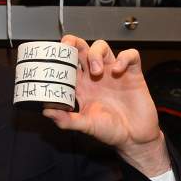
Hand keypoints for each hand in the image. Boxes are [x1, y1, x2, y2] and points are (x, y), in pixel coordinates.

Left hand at [41, 35, 170, 175]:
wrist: (134, 138)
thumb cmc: (110, 131)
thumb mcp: (85, 126)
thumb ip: (66, 120)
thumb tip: (46, 111)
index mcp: (82, 85)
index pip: (67, 64)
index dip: (59, 57)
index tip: (53, 57)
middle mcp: (95, 76)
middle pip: (81, 48)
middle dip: (73, 43)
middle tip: (68, 47)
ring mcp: (113, 72)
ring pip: (102, 47)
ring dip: (96, 53)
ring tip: (97, 71)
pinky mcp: (133, 73)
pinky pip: (130, 55)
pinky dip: (123, 58)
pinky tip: (118, 70)